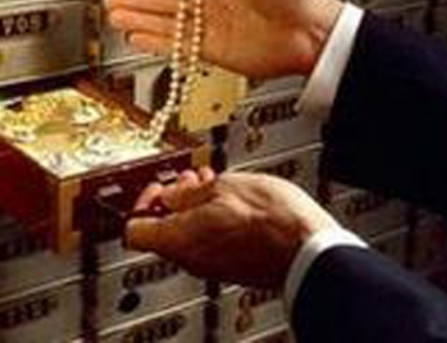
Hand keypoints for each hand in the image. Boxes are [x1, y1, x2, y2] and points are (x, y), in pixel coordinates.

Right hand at [105, 0, 343, 78]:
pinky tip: (136, 38)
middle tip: (111, 1)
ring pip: (166, 24)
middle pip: (164, 2)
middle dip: (136, 1)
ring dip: (139, 21)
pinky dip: (156, 42)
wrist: (311, 30)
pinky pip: (178, 46)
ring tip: (114, 18)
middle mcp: (211, 5)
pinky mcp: (213, 52)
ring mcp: (211, 29)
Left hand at [125, 168, 340, 288]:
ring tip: (214, 183)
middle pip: (163, 231)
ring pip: (189, 235)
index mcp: (179, 240)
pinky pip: (211, 243)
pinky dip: (213, 220)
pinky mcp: (235, 265)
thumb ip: (187, 193)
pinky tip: (231, 200)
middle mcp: (191, 259)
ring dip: (195, 206)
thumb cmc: (272, 221)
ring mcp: (214, 265)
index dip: (141, 202)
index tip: (157, 185)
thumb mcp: (222, 188)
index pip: (134, 229)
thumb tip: (171, 195)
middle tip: (187, 180)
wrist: (311, 250)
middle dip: (173, 199)